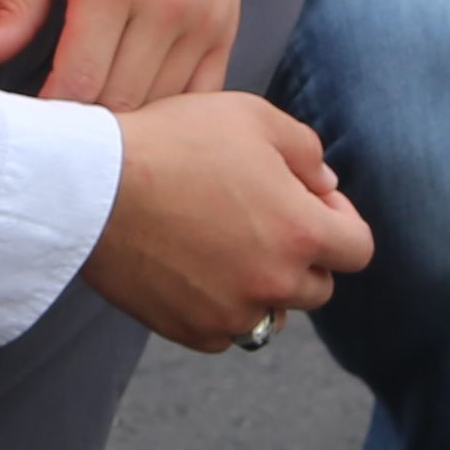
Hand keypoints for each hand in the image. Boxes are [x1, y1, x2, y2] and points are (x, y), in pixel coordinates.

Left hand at [0, 0, 248, 113]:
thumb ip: (16, 6)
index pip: (80, 82)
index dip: (53, 111)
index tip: (34, 118)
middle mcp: (165, 4)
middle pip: (120, 101)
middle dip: (86, 123)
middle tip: (61, 128)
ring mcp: (202, 18)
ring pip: (162, 105)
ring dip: (127, 121)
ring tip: (95, 120)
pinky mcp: (226, 26)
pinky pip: (204, 94)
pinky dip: (171, 111)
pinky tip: (141, 105)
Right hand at [82, 92, 375, 349]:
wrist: (91, 186)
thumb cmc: (173, 141)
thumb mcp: (253, 118)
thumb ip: (307, 150)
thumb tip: (326, 184)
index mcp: (301, 233)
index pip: (358, 249)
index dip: (341, 221)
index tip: (309, 202)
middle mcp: (273, 284)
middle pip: (318, 287)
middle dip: (302, 255)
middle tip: (262, 220)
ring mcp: (230, 314)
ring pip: (271, 313)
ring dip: (262, 286)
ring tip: (225, 247)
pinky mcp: (188, 330)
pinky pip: (224, 331)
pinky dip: (219, 308)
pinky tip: (193, 269)